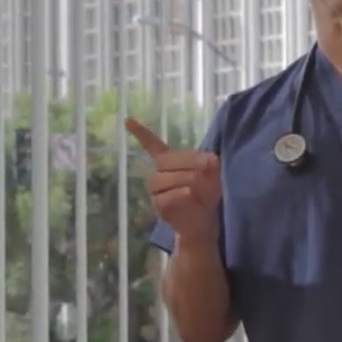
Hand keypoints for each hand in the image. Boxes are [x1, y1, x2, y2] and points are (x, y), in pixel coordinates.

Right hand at [126, 117, 220, 239]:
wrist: (202, 221)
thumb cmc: (205, 194)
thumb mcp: (213, 174)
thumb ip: (210, 163)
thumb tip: (209, 160)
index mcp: (168, 162)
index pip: (153, 145)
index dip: (141, 133)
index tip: (128, 120)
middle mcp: (158, 173)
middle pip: (167, 162)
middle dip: (192, 166)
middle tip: (208, 175)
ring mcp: (156, 190)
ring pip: (167, 179)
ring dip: (190, 182)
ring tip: (200, 190)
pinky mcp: (158, 205)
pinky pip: (168, 196)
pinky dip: (183, 194)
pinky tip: (190, 195)